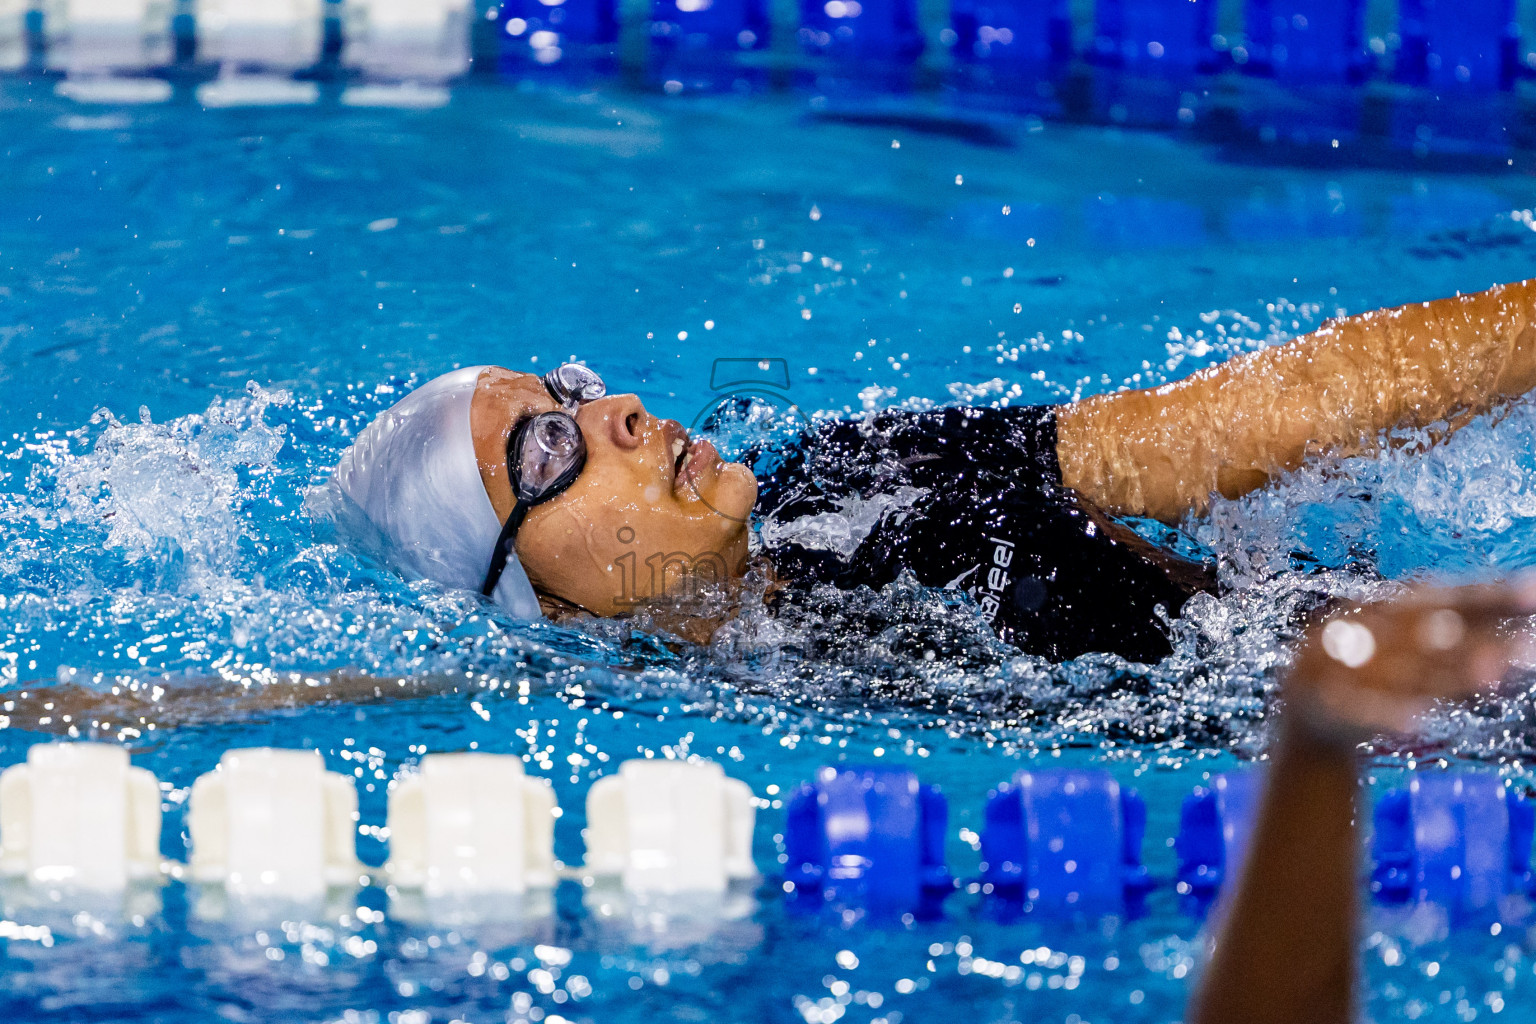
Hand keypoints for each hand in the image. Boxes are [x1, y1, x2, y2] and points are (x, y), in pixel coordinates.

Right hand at [1284, 580, 1535, 744]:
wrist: (1298, 710)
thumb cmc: (1362, 676)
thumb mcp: (1403, 653)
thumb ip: (1452, 648)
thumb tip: (1523, 644)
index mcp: (1385, 611)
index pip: (1445, 600)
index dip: (1489, 596)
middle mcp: (1364, 632)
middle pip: (1428, 634)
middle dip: (1475, 640)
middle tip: (1527, 646)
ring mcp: (1340, 667)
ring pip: (1402, 672)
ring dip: (1444, 674)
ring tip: (1490, 675)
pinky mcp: (1319, 706)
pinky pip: (1356, 711)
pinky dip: (1383, 715)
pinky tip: (1414, 724)